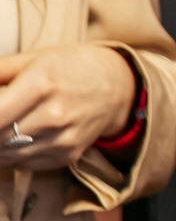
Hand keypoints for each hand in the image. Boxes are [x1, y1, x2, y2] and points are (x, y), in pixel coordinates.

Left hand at [0, 45, 135, 170]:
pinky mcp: (69, 154)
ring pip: (9, 154)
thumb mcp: (35, 57)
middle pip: (0, 136)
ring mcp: (64, 138)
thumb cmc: (71, 67)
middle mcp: (55, 114)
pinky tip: (9, 142)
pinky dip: (11, 156)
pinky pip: (27, 164)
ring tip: (1, 132)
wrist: (119, 87)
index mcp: (43, 83)